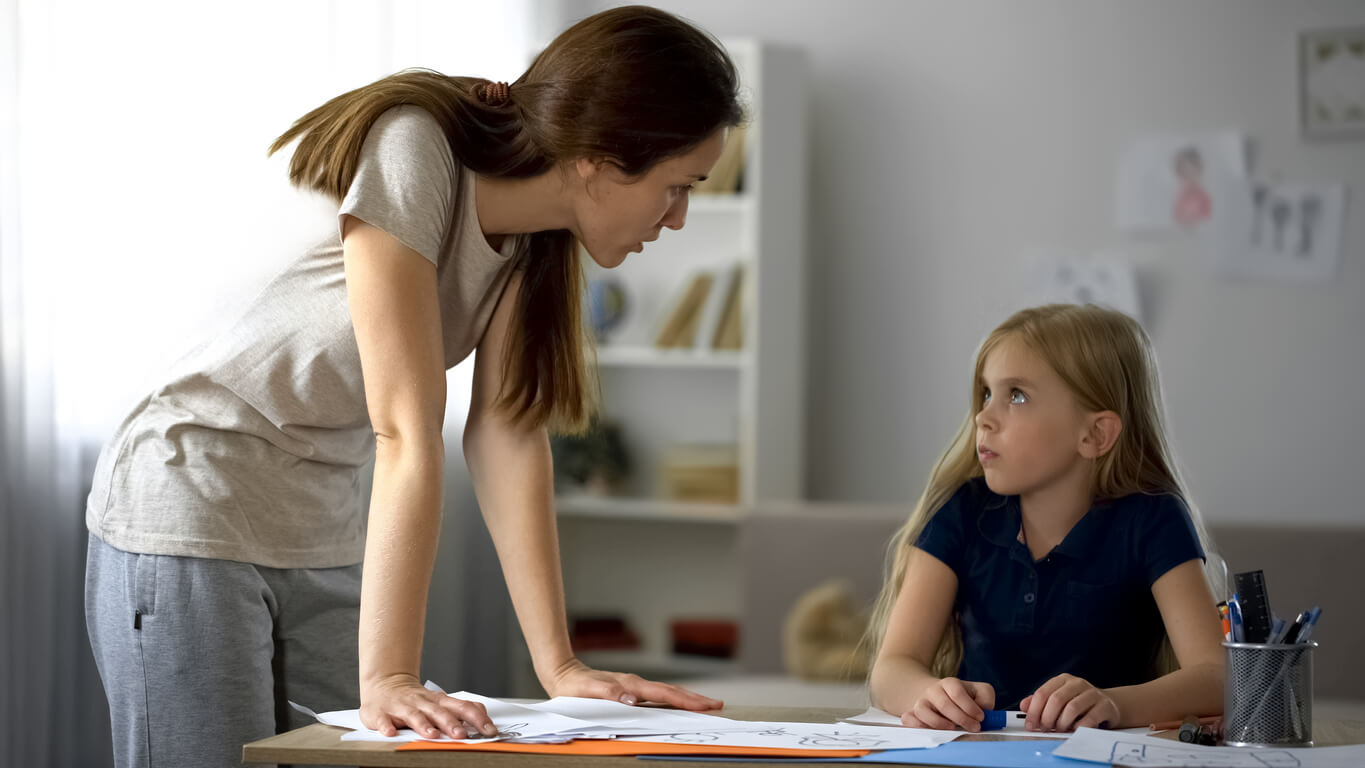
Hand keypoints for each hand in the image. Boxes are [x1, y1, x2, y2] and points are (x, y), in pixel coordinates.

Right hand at [360, 673, 498, 739]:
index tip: (490, 730)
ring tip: (432, 735)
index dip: (477, 719)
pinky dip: (386, 726)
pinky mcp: (381, 713)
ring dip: (423, 725)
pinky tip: (391, 733)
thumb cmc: (416, 699)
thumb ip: (460, 708)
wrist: (385, 684)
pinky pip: (383, 720)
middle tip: (462, 735)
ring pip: (414, 715)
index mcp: (439, 701)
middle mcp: (422, 703)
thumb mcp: (440, 701)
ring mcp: (401, 707)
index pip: (462, 707)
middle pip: (439, 712)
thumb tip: (484, 715)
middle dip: (451, 723)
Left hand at [542, 657, 722, 710]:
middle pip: (672, 692)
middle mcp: (636, 684)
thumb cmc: (574, 686)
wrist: (563, 673)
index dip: (686, 700)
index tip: (706, 705)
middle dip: (696, 699)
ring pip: (667, 692)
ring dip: (688, 698)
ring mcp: (635, 686)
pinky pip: (658, 695)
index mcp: (630, 685)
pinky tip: (679, 704)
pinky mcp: (631, 690)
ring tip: (707, 704)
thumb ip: (608, 693)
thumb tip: (632, 699)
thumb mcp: (586, 691)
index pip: (664, 694)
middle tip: (718, 705)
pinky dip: (674, 699)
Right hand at [899, 677, 995, 730]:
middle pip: (943, 703)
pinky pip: (908, 718)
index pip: (957, 691)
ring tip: (952, 728)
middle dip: (961, 718)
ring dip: (939, 723)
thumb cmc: (962, 697)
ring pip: (923, 711)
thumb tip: (985, 711)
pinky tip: (930, 731)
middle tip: (974, 727)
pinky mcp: (912, 714)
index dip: (970, 706)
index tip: (981, 718)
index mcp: (950, 683)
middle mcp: (933, 691)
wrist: (936, 695)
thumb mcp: (978, 691)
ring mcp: (921, 702)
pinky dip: (916, 725)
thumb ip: (985, 698)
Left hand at [1021, 674, 1119, 731]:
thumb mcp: (1059, 699)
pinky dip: (1079, 727)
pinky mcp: (1105, 706)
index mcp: (1063, 680)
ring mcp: (1092, 693)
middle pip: (1056, 699)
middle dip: (1047, 718)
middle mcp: (1077, 683)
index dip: (1034, 711)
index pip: (1043, 693)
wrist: (1108, 705)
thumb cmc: (1080, 703)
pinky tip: (1075, 729)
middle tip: (1045, 729)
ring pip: (1072, 708)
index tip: (1030, 725)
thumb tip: (1024, 706)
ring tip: (1060, 729)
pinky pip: (1089, 718)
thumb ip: (1041, 702)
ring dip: (1062, 723)